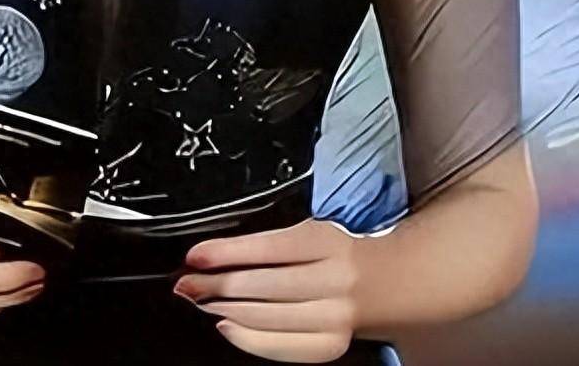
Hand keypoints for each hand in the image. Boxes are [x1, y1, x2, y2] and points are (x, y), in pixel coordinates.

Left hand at [173, 218, 360, 361]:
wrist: (391, 283)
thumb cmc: (340, 251)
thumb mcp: (313, 232)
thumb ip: (274, 242)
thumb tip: (218, 253)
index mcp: (325, 241)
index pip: (267, 247)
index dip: (226, 252)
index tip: (194, 255)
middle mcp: (333, 279)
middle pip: (264, 285)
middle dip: (217, 285)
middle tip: (186, 283)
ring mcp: (335, 316)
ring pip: (269, 317)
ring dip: (226, 310)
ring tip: (199, 302)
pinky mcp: (333, 344)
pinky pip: (284, 347)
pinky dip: (250, 339)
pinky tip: (227, 327)